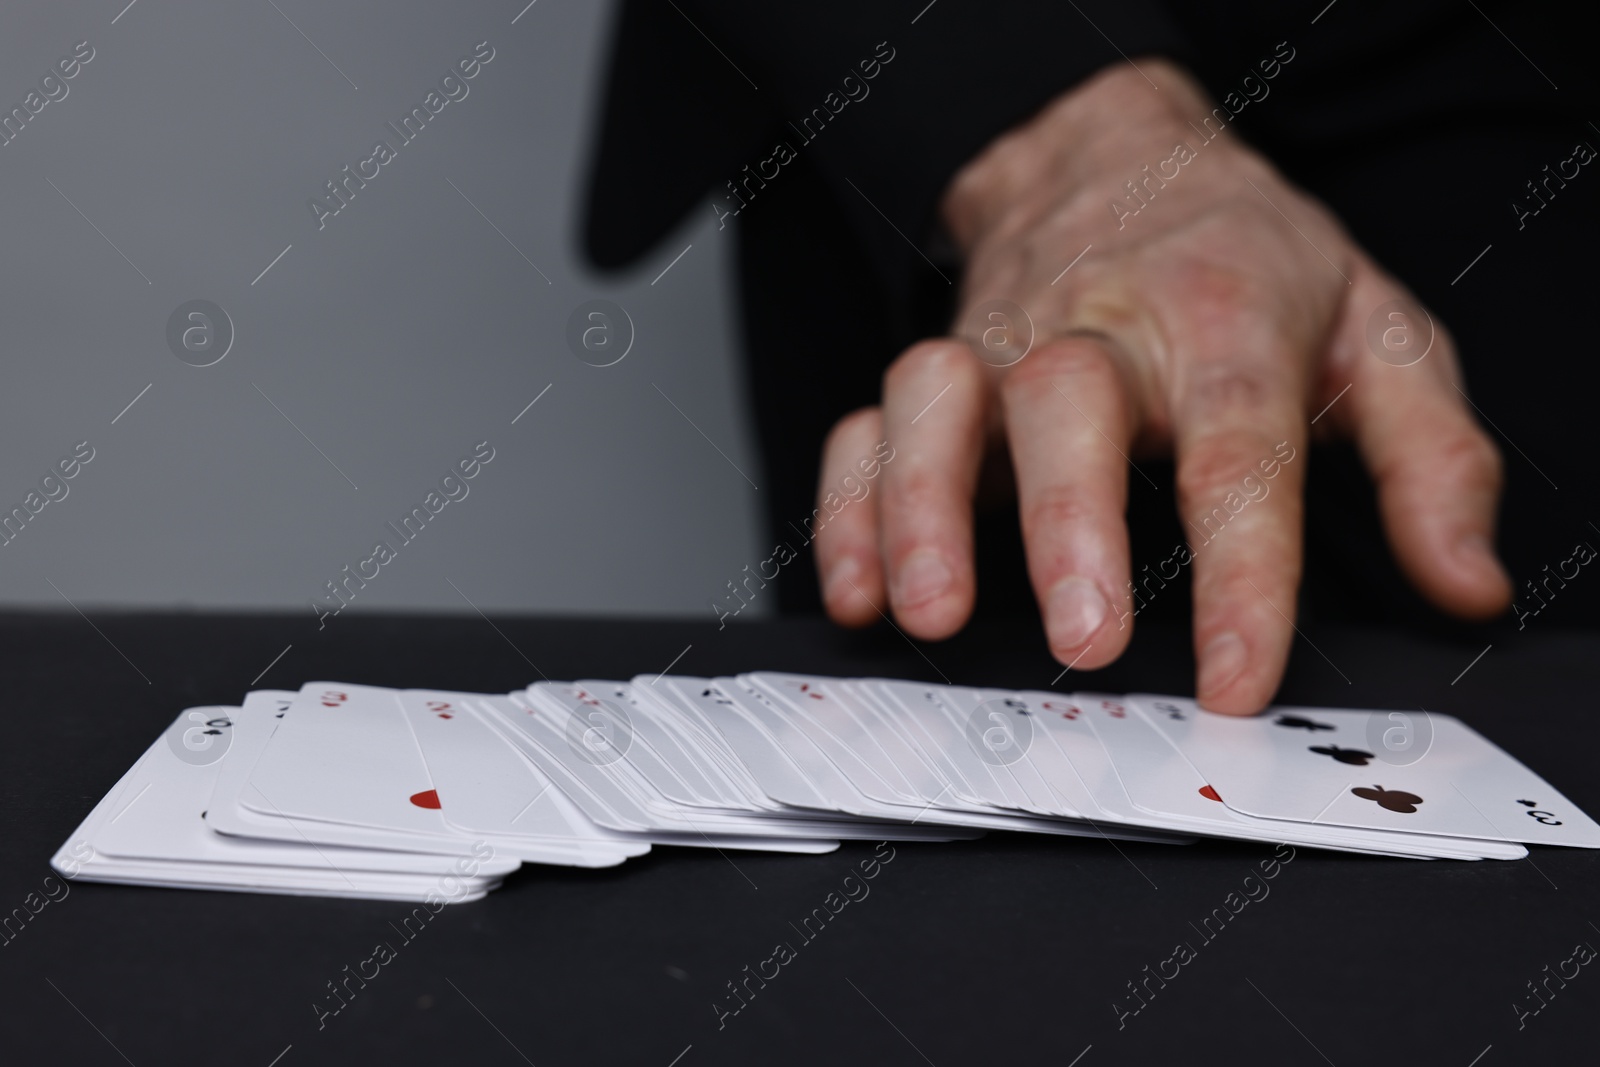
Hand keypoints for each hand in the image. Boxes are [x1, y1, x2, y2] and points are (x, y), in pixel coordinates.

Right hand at [812, 58, 1510, 713]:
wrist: (1111, 157)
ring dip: (923, 508)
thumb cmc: (1239, 261)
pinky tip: (861, 590)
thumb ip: (1431, 457)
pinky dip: (848, 506)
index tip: (1239, 677)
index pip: (1239, 445)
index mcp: (1223, 317)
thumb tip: (1458, 575)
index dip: (1243, 570)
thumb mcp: (1375, 332)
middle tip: (1082, 638)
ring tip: (930, 613)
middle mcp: (1096, 325)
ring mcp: (996, 343)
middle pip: (1068, 403)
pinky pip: (864, 424)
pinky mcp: (934, 369)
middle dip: (1069, 522)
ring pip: (937, 402)